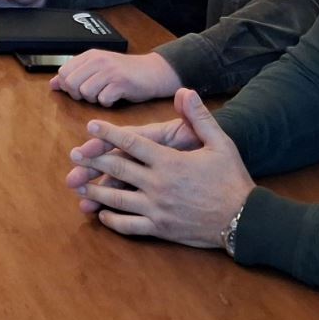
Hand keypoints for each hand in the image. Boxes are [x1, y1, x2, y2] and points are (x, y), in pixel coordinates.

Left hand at [51, 50, 181, 106]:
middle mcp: (98, 60)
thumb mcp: (97, 68)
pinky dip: (107, 103)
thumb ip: (75, 74)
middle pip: (70, 83)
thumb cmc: (125, 72)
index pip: (63, 72)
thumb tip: (52, 84)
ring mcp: (109, 71)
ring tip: (104, 94)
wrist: (153, 72)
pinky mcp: (121, 83)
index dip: (68, 85)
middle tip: (92, 94)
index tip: (80, 88)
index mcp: (90, 55)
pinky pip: (103, 99)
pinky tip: (114, 98)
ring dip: (93, 99)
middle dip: (78, 94)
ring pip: (85, 92)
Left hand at [64, 89, 253, 248]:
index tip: (90, 127)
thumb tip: (184, 91)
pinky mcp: (160, 228)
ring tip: (78, 187)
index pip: (132, 143)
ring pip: (117, 199)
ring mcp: (157, 209)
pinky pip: (129, 226)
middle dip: (93, 161)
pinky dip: (112, 221)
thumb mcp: (220, 143)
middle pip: (117, 169)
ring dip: (95, 192)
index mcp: (169, 161)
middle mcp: (158, 184)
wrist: (245, 220)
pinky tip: (101, 216)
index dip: (109, 134)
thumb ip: (199, 117)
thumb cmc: (232, 179)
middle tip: (73, 156)